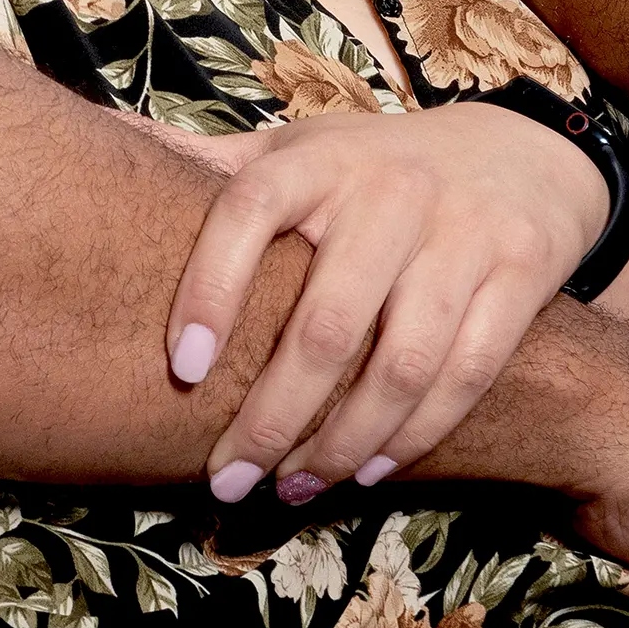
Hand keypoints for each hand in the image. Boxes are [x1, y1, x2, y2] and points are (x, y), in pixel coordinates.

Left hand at [165, 102, 622, 500]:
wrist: (521, 154)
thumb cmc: (377, 166)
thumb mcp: (301, 150)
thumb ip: (218, 163)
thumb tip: (107, 140)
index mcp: (320, 159)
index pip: (249, 209)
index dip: (210, 286)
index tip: (179, 365)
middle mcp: (390, 190)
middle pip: (325, 321)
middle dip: (271, 416)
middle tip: (226, 477)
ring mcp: (460, 234)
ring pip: (398, 363)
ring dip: (339, 443)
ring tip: (291, 487)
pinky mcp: (518, 276)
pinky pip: (465, 376)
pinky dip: (414, 436)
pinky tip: (366, 470)